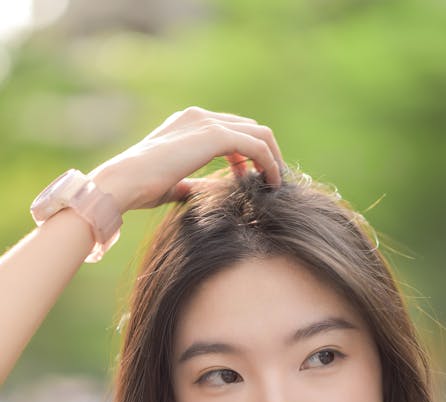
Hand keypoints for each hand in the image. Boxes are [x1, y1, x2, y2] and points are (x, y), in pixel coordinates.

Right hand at [87, 106, 283, 214]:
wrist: (123, 183)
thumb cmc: (140, 188)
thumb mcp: (174, 184)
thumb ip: (193, 182)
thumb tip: (207, 192)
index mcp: (187, 123)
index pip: (230, 130)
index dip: (247, 154)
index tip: (252, 179)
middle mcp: (198, 116)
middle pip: (249, 128)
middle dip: (265, 153)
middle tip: (270, 181)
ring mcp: (207, 123)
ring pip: (258, 134)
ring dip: (272, 158)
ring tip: (275, 184)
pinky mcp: (215, 136)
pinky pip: (256, 146)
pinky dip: (269, 163)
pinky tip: (271, 183)